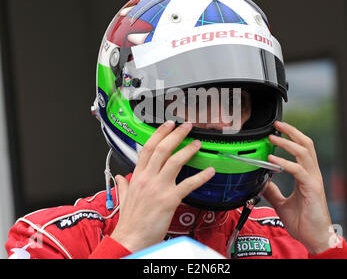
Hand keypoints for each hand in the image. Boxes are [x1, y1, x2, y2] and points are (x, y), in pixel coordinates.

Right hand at [110, 121, 214, 252]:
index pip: (148, 148)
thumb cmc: (130, 221)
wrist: (131, 239)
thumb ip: (124, 184)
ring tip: (198, 143)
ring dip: (188, 150)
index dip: (159, 134)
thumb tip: (120, 176)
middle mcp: (148, 178)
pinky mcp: (169, 200)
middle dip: (175, 135)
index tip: (168, 125)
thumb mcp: (124, 198)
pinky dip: (201, 176)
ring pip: (174, 161)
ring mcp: (158, 188)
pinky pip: (188, 184)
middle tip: (186, 126)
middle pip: (162, 149)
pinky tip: (210, 171)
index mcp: (138, 176)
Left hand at [262, 121, 339, 254]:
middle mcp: (312, 174)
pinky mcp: (312, 189)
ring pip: (304, 152)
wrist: (314, 238)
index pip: (301, 148)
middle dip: (292, 131)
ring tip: (273, 137)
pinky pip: (298, 171)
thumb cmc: (303, 221)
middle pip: (306, 144)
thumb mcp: (282, 203)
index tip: (276, 130)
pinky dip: (285, 163)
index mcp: (306, 175)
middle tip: (277, 124)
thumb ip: (273, 191)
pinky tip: (273, 161)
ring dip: (288, 142)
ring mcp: (313, 180)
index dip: (291, 137)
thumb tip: (261, 183)